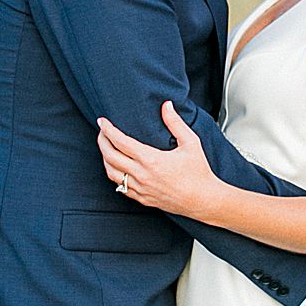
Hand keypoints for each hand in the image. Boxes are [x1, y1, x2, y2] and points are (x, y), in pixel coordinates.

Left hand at [97, 102, 221, 220]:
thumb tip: (166, 106)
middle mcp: (142, 175)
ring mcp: (140, 189)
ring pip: (111, 173)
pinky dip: (114, 175)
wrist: (203, 199)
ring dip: (105, 159)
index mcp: (151, 160)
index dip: (108, 129)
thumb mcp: (190, 143)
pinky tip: (117, 168)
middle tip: (102, 132)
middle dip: (102, 141)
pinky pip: (121, 187)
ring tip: (106, 148)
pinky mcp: (143, 199)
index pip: (120, 141)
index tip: (103, 121)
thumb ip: (175, 122)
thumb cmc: (199, 173)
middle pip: (110, 156)